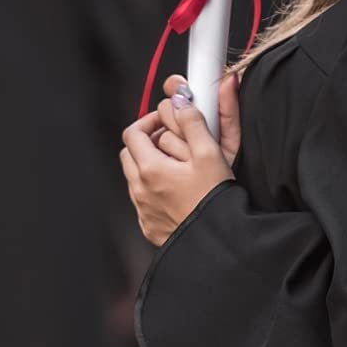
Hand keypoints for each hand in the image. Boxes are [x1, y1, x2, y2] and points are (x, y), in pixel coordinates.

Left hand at [120, 75, 238, 246]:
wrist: (217, 243)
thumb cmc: (214, 200)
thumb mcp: (210, 153)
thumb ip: (193, 123)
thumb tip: (181, 102)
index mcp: (150, 169)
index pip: (133, 133)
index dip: (149, 120)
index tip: (166, 120)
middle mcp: (140, 190)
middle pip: (130, 153)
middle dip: (148, 141)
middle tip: (172, 139)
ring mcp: (143, 210)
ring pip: (135, 176)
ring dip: (150, 164)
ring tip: (178, 165)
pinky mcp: (149, 226)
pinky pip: (143, 199)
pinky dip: (153, 187)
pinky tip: (177, 188)